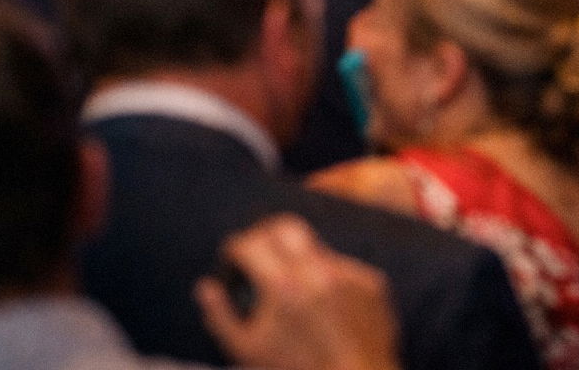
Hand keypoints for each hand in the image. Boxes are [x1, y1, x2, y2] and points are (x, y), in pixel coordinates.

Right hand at [196, 214, 400, 369]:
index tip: (233, 255)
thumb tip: (206, 286)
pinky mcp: (373, 282)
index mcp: (283, 286)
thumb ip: (221, 315)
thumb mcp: (248, 351)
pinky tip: (329, 314)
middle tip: (257, 251)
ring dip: (300, 265)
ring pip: (317, 251)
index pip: (251, 243)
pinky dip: (331, 284)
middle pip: (285, 227)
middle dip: (266, 233)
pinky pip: (345, 272)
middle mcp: (319, 272)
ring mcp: (350, 274)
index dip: (236, 247)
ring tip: (296, 300)